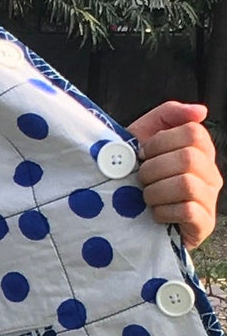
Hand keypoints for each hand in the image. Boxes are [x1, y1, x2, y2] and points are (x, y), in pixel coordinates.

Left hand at [128, 101, 222, 250]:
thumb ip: (168, 115)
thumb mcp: (144, 136)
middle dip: (154, 168)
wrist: (124, 217)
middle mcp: (211, 174)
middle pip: (189, 158)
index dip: (160, 142)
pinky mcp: (203, 224)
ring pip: (186, 184)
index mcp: (200, 151)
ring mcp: (209, 199)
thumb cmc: (135, 174)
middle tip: (141, 178)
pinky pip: (187, 210)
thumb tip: (200, 111)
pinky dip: (163, 211)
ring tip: (146, 197)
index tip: (142, 153)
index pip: (192, 132)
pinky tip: (154, 213)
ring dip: (155, 191)